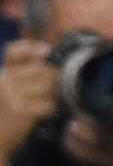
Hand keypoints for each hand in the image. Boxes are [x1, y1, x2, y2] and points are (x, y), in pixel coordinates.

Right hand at [0, 40, 59, 156]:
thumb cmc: (2, 117)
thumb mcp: (6, 91)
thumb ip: (20, 72)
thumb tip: (45, 52)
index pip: (14, 52)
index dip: (31, 49)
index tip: (45, 51)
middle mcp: (3, 82)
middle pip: (41, 69)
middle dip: (53, 77)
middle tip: (52, 88)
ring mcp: (12, 96)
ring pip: (48, 85)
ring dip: (54, 94)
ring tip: (47, 101)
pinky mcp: (22, 111)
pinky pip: (49, 104)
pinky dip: (51, 109)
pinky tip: (44, 113)